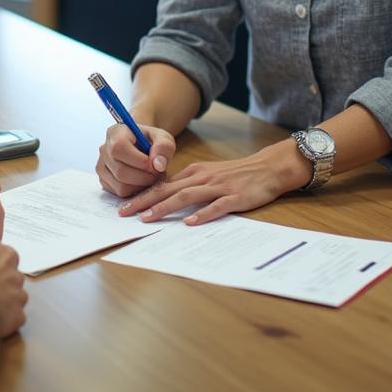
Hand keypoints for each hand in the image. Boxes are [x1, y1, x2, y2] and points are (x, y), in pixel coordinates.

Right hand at [96, 122, 175, 197]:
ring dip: (141, 186)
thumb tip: (158, 165)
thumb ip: (164, 147)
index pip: (119, 148)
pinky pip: (120, 193)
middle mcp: (104, 149)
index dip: (139, 161)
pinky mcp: (104, 181)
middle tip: (156, 173)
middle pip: (121, 171)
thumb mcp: (163, 138)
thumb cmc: (151, 140)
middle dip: (144, 177)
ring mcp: (101, 166)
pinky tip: (141, 181)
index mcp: (116, 133)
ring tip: (150, 176)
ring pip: (120, 186)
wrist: (141, 145)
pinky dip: (134, 191)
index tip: (154, 165)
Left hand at [118, 142, 311, 223]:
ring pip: (186, 197)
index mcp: (194, 173)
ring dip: (165, 207)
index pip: (162, 185)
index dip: (142, 195)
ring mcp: (217, 187)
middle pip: (168, 190)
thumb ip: (189, 185)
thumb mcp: (208, 175)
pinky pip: (216, 207)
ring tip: (148, 218)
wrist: (267, 167)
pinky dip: (202, 215)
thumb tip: (166, 198)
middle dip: (144, 201)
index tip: (124, 206)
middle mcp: (201, 178)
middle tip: (124, 213)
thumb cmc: (236, 174)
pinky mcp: (234, 197)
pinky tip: (190, 223)